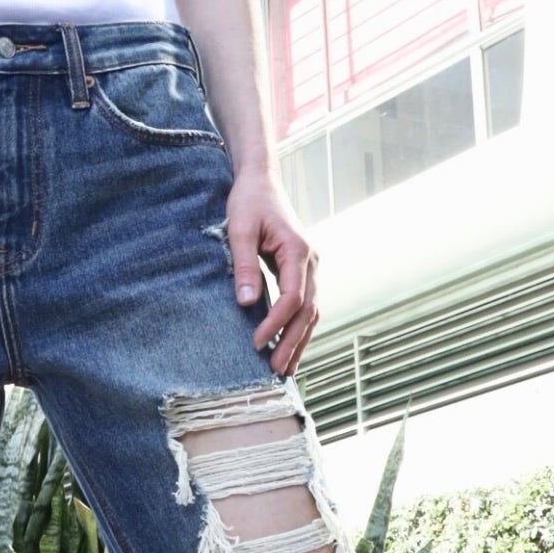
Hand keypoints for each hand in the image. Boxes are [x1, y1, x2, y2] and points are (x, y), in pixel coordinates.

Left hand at [223, 167, 319, 378]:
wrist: (261, 182)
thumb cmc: (249, 202)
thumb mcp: (241, 230)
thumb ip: (244, 266)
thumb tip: (248, 304)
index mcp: (299, 251)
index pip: (293, 297)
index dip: (276, 324)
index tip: (256, 343)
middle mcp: (312, 262)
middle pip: (308, 311)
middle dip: (292, 342)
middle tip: (276, 370)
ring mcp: (311, 268)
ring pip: (311, 312)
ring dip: (299, 341)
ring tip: (285, 370)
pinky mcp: (302, 273)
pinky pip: (305, 306)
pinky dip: (298, 329)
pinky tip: (288, 348)